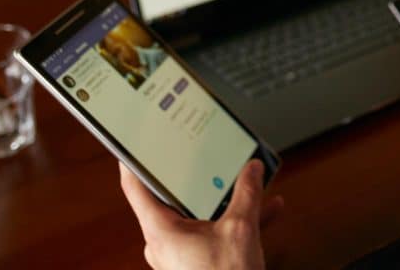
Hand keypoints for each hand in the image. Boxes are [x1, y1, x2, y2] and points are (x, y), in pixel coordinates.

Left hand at [119, 160, 283, 269]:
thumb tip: (251, 169)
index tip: (135, 141)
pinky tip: (266, 210)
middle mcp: (164, 243)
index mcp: (161, 230)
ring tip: (248, 182)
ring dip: (225, 200)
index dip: (133, 160)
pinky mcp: (197, 264)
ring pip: (200, 216)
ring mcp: (180, 256)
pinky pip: (214, 234)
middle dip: (199, 177)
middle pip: (173, 198)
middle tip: (206, 154)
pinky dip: (235, 221)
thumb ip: (247, 194)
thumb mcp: (240, 229)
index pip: (136, 186)